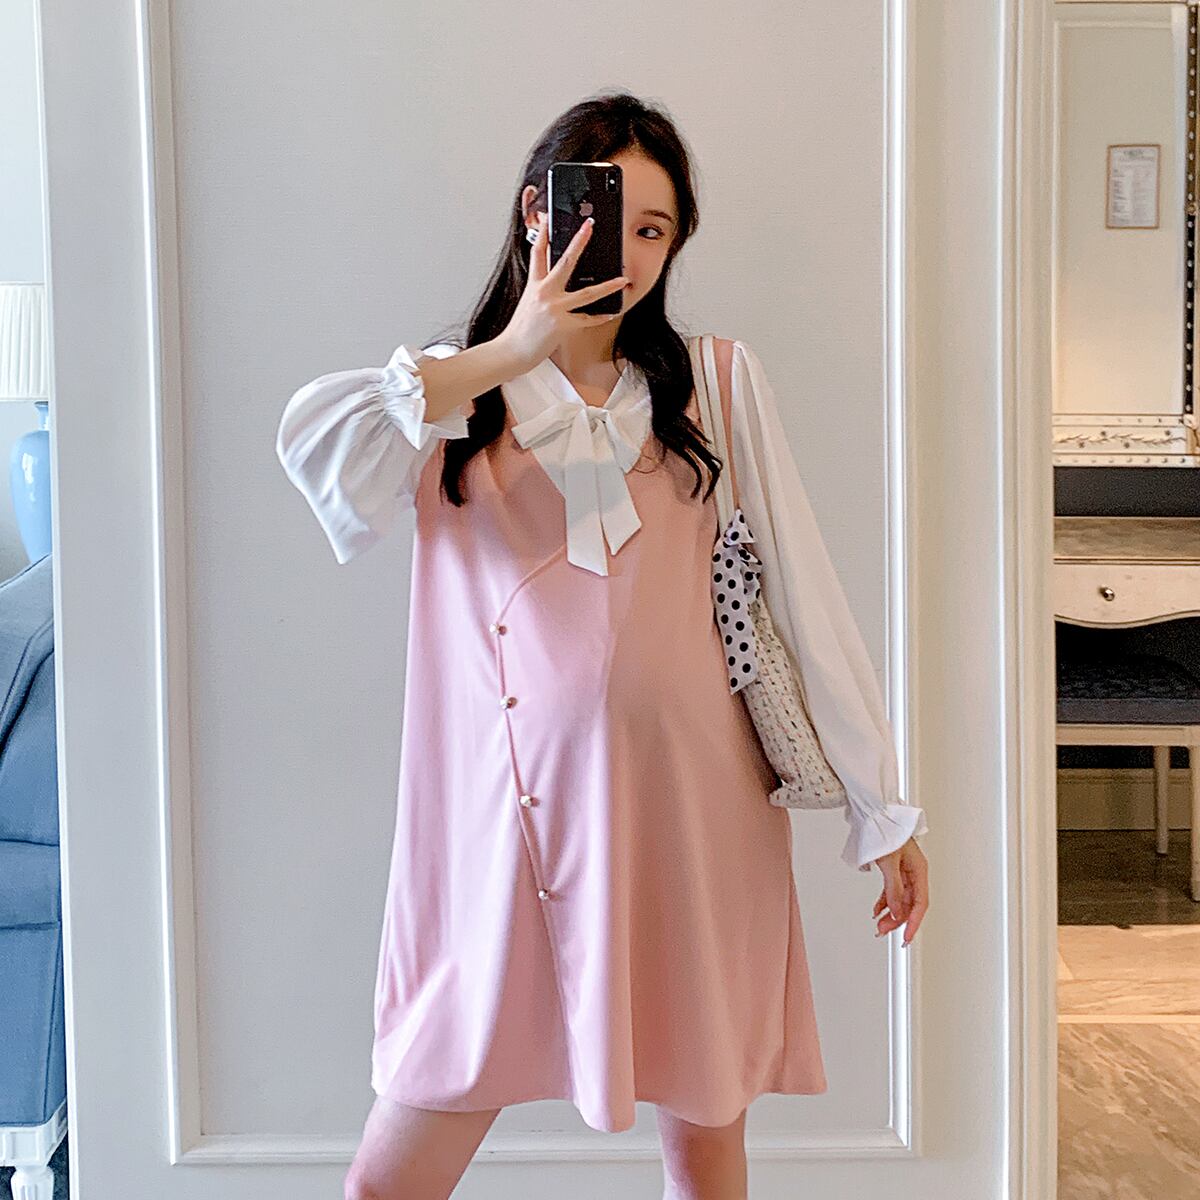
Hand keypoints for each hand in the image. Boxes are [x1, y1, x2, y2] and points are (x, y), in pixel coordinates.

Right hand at [496, 212, 629, 375]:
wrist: (512, 351)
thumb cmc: (520, 330)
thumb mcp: (527, 303)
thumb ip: (540, 289)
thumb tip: (552, 281)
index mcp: (534, 284)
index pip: (537, 251)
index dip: (544, 233)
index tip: (550, 218)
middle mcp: (545, 292)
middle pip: (566, 261)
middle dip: (579, 241)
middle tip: (590, 226)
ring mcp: (555, 308)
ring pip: (587, 294)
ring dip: (608, 286)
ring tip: (623, 279)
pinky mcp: (563, 325)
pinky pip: (587, 319)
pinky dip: (600, 317)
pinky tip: (611, 313)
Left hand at [871, 838, 927, 947]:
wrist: (874, 816)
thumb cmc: (886, 831)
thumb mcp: (889, 862)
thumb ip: (893, 889)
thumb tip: (895, 912)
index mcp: (919, 870)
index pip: (920, 903)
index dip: (914, 922)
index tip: (907, 937)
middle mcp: (914, 873)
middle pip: (910, 904)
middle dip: (897, 920)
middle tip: (884, 931)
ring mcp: (904, 872)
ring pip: (900, 900)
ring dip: (889, 913)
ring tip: (878, 925)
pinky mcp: (894, 870)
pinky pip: (892, 891)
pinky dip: (884, 902)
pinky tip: (877, 911)